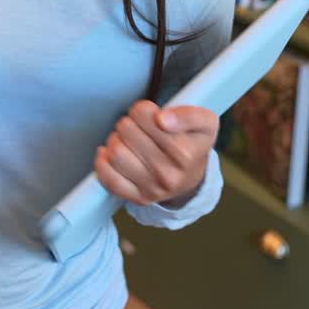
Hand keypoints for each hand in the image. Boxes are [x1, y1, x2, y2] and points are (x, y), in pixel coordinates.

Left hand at [94, 100, 218, 206]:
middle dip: (128, 122)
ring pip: (116, 153)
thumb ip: (188, 114)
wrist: (192, 179)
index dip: (142, 109)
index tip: (150, 114)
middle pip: (126, 130)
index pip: (144, 115)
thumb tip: (161, 119)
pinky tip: (111, 153)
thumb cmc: (194, 144)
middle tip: (137, 127)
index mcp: (185, 152)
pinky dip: (103, 161)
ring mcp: (153, 189)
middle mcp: (169, 174)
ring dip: (115, 140)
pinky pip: (108, 178)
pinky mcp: (138, 198)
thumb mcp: (205, 122)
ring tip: (127, 140)